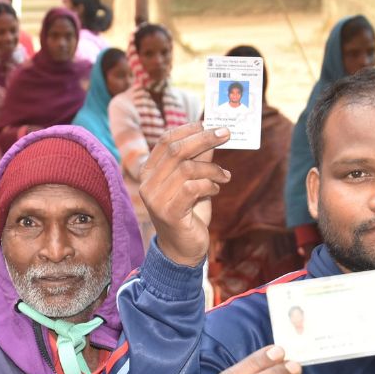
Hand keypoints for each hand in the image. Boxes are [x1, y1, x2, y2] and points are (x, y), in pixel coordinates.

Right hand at [139, 124, 231, 266]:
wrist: (183, 249)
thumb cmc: (189, 212)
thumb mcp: (194, 180)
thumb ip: (199, 158)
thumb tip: (213, 134)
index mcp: (150, 172)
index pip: (165, 140)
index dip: (188, 129)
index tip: (210, 124)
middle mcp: (148, 184)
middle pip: (175, 150)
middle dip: (204, 138)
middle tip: (226, 134)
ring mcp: (155, 199)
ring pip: (186, 168)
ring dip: (212, 169)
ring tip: (225, 177)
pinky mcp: (169, 213)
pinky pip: (192, 188)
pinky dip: (209, 185)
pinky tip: (216, 190)